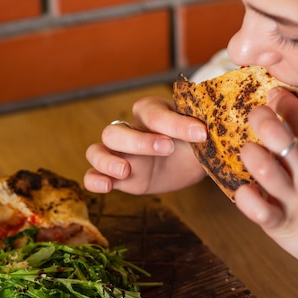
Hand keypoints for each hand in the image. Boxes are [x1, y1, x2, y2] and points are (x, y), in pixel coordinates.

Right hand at [84, 96, 207, 194]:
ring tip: (125, 170)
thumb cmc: (196, 139)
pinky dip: (94, 180)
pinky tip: (106, 187)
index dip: (175, 123)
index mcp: (150, 110)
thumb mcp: (200, 131)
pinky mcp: (119, 177)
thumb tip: (204, 130)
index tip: (201, 133)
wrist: (196, 160)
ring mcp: (120, 154)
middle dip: (139, 141)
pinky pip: (94, 175)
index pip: (153, 113)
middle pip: (116, 131)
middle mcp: (129, 129)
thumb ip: (199, 127)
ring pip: (96, 151)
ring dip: (107, 160)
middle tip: (167, 149)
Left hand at [234, 88, 297, 297]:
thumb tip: (293, 118)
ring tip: (249, 155)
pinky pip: (253, 206)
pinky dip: (244, 196)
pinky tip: (246, 191)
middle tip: (253, 120)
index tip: (272, 98)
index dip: (280, 100)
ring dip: (248, 154)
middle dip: (257, 118)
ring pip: (259, 164)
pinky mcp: (284, 227)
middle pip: (274, 132)